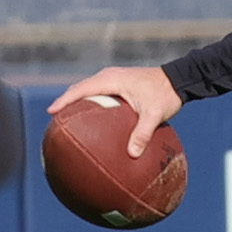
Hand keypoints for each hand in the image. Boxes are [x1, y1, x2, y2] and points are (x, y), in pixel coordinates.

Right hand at [48, 66, 181, 157]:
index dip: (64, 101)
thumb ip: (143, 133)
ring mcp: (113, 79)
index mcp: (111, 80)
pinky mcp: (119, 84)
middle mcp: (108, 76)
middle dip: (66, 102)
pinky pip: (99, 93)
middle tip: (54, 118)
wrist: (179, 79)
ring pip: (88, 90)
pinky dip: (91, 103)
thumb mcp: (155, 114)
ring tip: (67, 119)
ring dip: (77, 102)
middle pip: (79, 89)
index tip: (51, 112)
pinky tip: (92, 119)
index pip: (80, 90)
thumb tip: (132, 155)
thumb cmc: (166, 94)